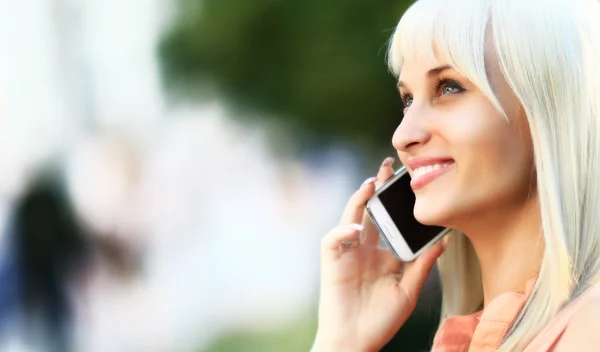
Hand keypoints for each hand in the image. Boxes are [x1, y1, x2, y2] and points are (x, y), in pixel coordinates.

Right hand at [313, 157, 446, 351]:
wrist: (355, 342)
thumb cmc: (381, 321)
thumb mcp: (409, 291)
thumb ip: (422, 265)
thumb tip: (444, 241)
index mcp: (383, 255)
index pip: (390, 221)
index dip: (397, 202)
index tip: (412, 184)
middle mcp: (365, 249)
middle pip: (370, 211)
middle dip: (378, 188)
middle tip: (389, 167)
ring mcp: (347, 253)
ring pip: (351, 216)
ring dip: (359, 199)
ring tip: (372, 183)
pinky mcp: (331, 261)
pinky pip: (333, 239)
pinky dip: (343, 231)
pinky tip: (357, 229)